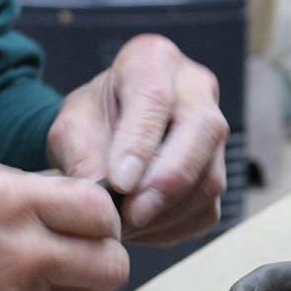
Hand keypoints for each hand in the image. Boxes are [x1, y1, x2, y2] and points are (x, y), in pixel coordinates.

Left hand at [46, 34, 228, 245]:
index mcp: (154, 61)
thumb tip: (104, 198)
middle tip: (132, 215)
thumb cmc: (94, 119)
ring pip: (209, 178)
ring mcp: (215, 134)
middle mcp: (196, 91)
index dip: (140, 144)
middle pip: (202, 133)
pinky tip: (142, 229)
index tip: (119, 183)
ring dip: (167, 213)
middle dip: (167, 182)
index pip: (155, 98)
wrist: (112, 130)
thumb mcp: (72, 126)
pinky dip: (173, 227)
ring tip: (126, 226)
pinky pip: (207, 209)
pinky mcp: (218, 173)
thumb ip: (82, 155)